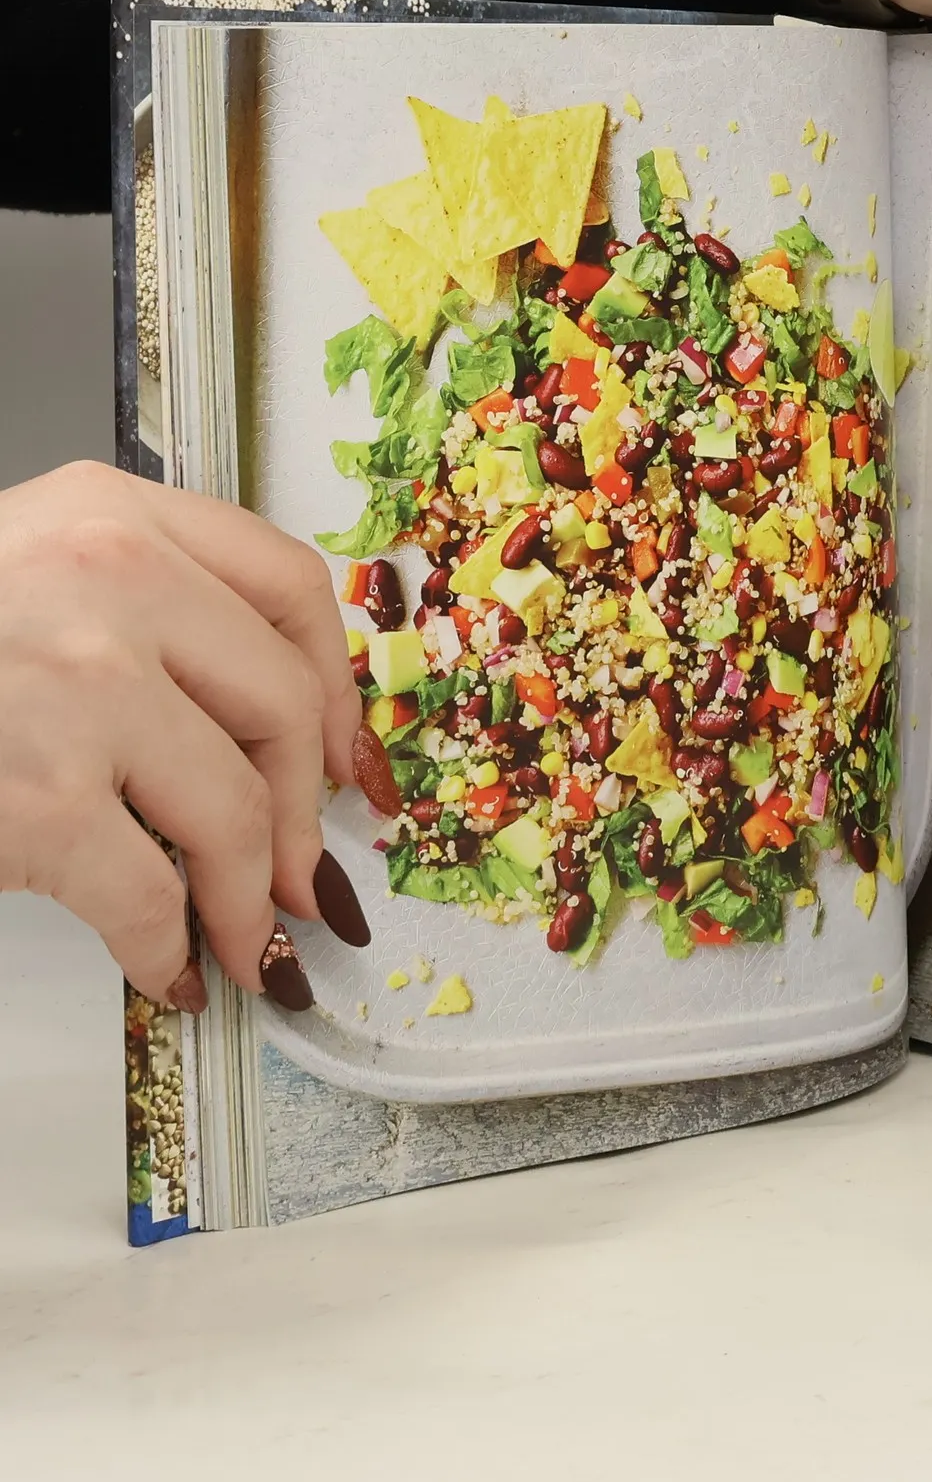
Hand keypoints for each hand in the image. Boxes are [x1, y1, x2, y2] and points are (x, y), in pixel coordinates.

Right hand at [0, 462, 370, 1011]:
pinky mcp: (34, 793)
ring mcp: (74, 683)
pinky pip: (152, 891)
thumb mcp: (27, 578)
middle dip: (304, 814)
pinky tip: (170, 968)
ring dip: (251, 898)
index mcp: (109, 512)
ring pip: (236, 808)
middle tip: (302, 876)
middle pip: (280, 706)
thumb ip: (145, 616)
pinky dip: (172, 948)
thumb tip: (281, 738)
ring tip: (247, 939)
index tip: (350, 759)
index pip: (288, 588)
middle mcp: (106, 577)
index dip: (336, 691)